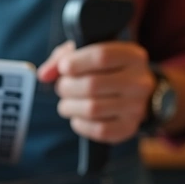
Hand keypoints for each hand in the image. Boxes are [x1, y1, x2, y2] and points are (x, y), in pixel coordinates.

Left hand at [37, 41, 154, 143]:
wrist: (134, 94)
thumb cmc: (106, 69)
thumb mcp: (88, 53)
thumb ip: (64, 58)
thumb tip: (44, 75)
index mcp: (133, 56)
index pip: (102, 56)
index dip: (76, 62)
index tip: (63, 68)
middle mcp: (140, 81)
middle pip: (93, 84)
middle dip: (67, 87)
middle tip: (61, 88)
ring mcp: (137, 107)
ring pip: (92, 109)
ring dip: (70, 107)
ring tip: (66, 103)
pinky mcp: (130, 128)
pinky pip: (99, 130)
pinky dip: (80, 124)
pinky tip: (77, 117)